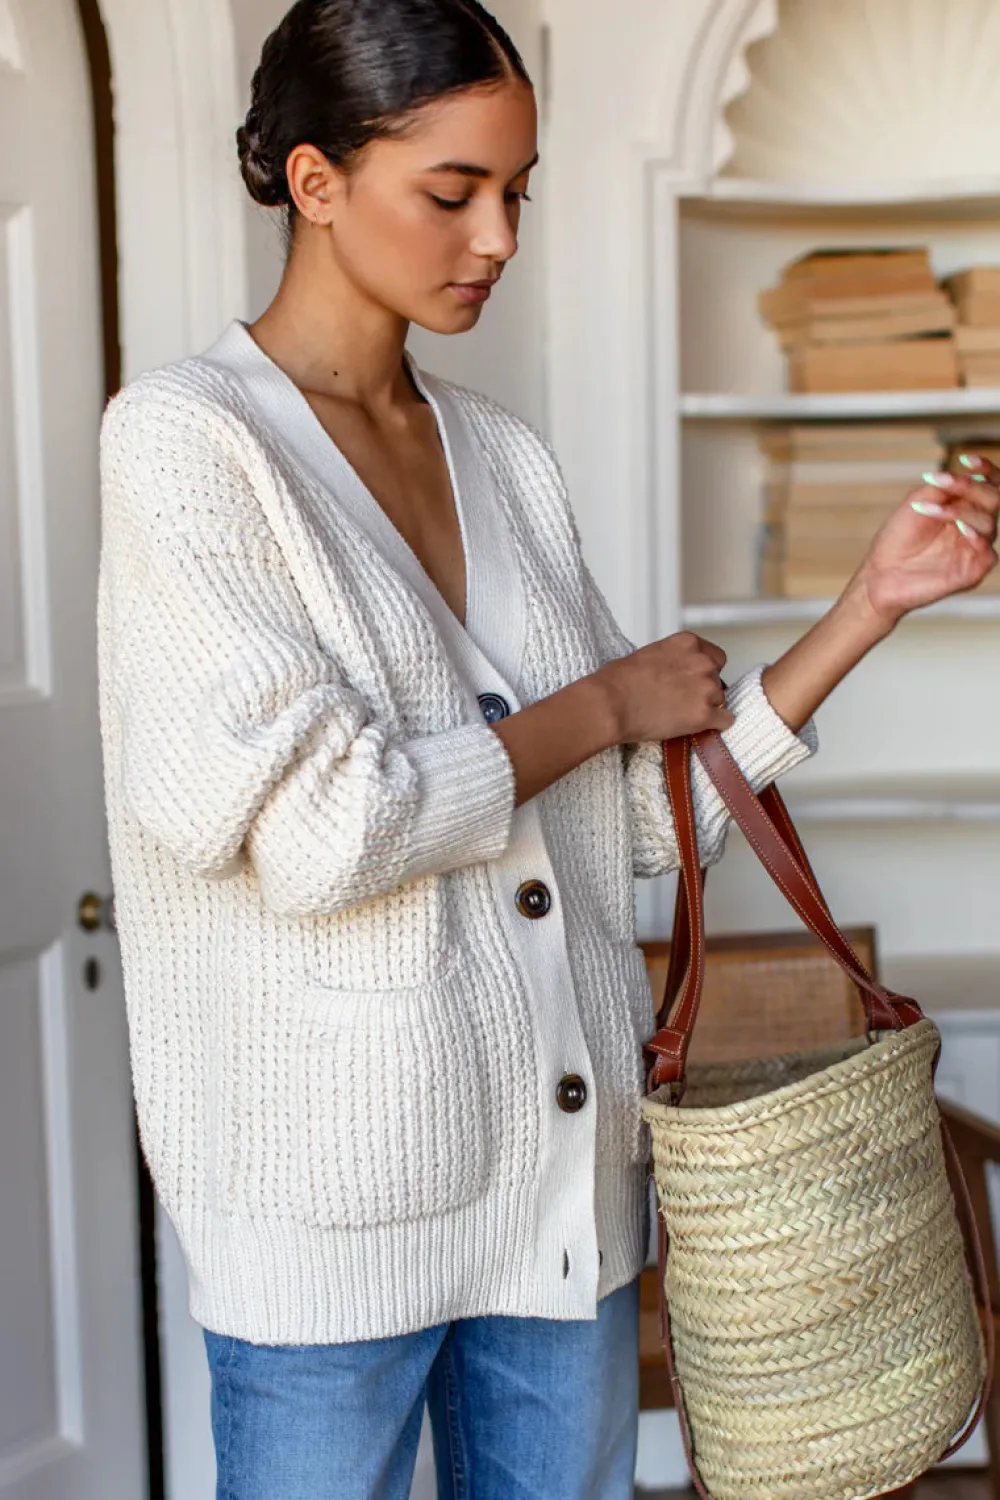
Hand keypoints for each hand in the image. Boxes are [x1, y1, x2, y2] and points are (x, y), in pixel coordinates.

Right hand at [596, 631, 734, 744]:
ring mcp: (705, 689)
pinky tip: (700, 727)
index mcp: (688, 643)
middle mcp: (702, 663)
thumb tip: (674, 672)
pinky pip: (725, 720)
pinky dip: (715, 724)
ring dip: (706, 707)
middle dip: (703, 689)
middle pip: (717, 679)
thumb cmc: (618, 680)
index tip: (693, 680)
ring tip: (681, 715)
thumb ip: (671, 659)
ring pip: (720, 700)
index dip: (704, 671)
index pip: (716, 657)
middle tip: (682, 700)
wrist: (610, 703)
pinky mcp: (704, 715)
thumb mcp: (649, 654)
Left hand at [852, 453, 999, 626]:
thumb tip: (968, 473)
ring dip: (959, 511)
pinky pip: (989, 552)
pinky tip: (960, 530)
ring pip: (989, 521)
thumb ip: (943, 487)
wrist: (881, 573)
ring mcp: (975, 547)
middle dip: (969, 487)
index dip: (985, 468)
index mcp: (964, 506)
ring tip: (930, 511)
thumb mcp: (917, 502)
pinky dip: (976, 537)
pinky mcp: (973, 570)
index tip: (965, 459)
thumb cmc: (897, 539)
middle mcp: (974, 524)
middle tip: (941, 484)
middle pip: (994, 497)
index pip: (988, 483)